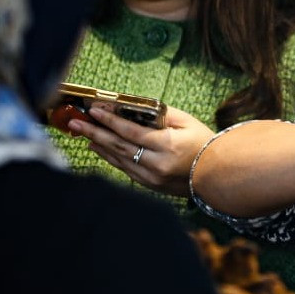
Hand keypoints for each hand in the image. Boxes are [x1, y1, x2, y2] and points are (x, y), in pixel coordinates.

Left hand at [68, 105, 214, 196]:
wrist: (220, 174)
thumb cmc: (206, 144)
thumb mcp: (188, 122)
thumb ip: (162, 114)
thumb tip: (136, 109)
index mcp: (167, 145)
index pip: (130, 131)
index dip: (109, 120)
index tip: (93, 111)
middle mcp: (157, 163)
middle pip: (118, 146)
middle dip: (94, 132)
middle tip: (74, 123)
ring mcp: (153, 177)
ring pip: (118, 159)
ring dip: (98, 145)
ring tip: (82, 134)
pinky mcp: (151, 185)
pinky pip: (125, 170)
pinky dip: (110, 158)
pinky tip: (100, 149)